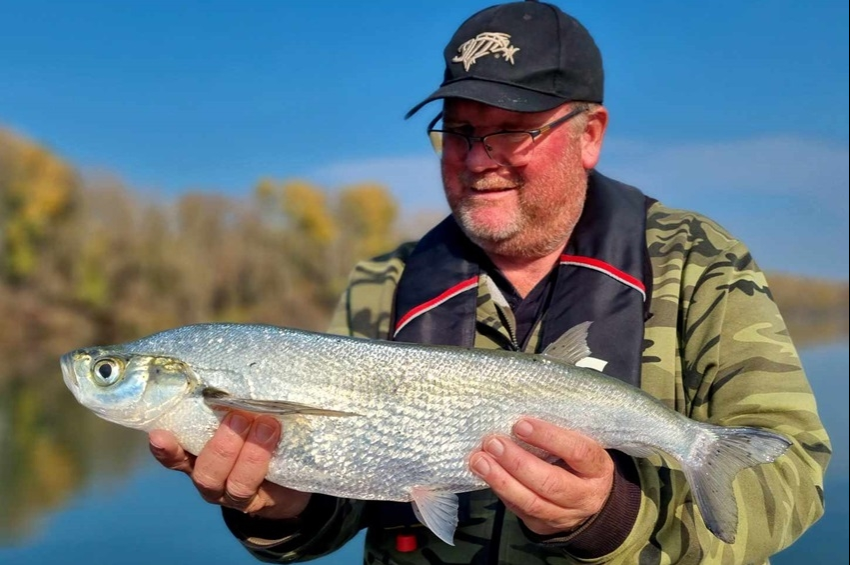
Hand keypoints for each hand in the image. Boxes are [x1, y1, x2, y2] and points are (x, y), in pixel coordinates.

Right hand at [149, 411, 310, 519]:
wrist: (291, 472)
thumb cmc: (259, 432)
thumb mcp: (244, 416)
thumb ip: (233, 404)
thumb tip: (234, 373)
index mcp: (198, 456)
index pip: (175, 455)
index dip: (167, 449)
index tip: (158, 435)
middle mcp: (211, 478)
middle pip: (205, 472)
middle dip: (223, 446)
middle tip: (239, 417)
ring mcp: (234, 494)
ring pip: (236, 484)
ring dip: (252, 454)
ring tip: (268, 426)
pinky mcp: (261, 501)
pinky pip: (262, 491)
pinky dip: (269, 465)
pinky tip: (279, 443)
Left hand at [469, 418, 613, 535]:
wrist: (590, 500)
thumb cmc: (578, 460)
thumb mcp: (580, 444)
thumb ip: (557, 435)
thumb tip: (518, 417)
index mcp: (597, 468)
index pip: (577, 452)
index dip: (548, 437)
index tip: (519, 424)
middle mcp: (584, 496)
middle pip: (550, 483)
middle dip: (517, 463)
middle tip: (492, 443)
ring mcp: (564, 515)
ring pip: (531, 502)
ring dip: (501, 480)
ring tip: (479, 460)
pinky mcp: (543, 527)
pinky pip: (519, 510)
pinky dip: (500, 491)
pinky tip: (484, 474)